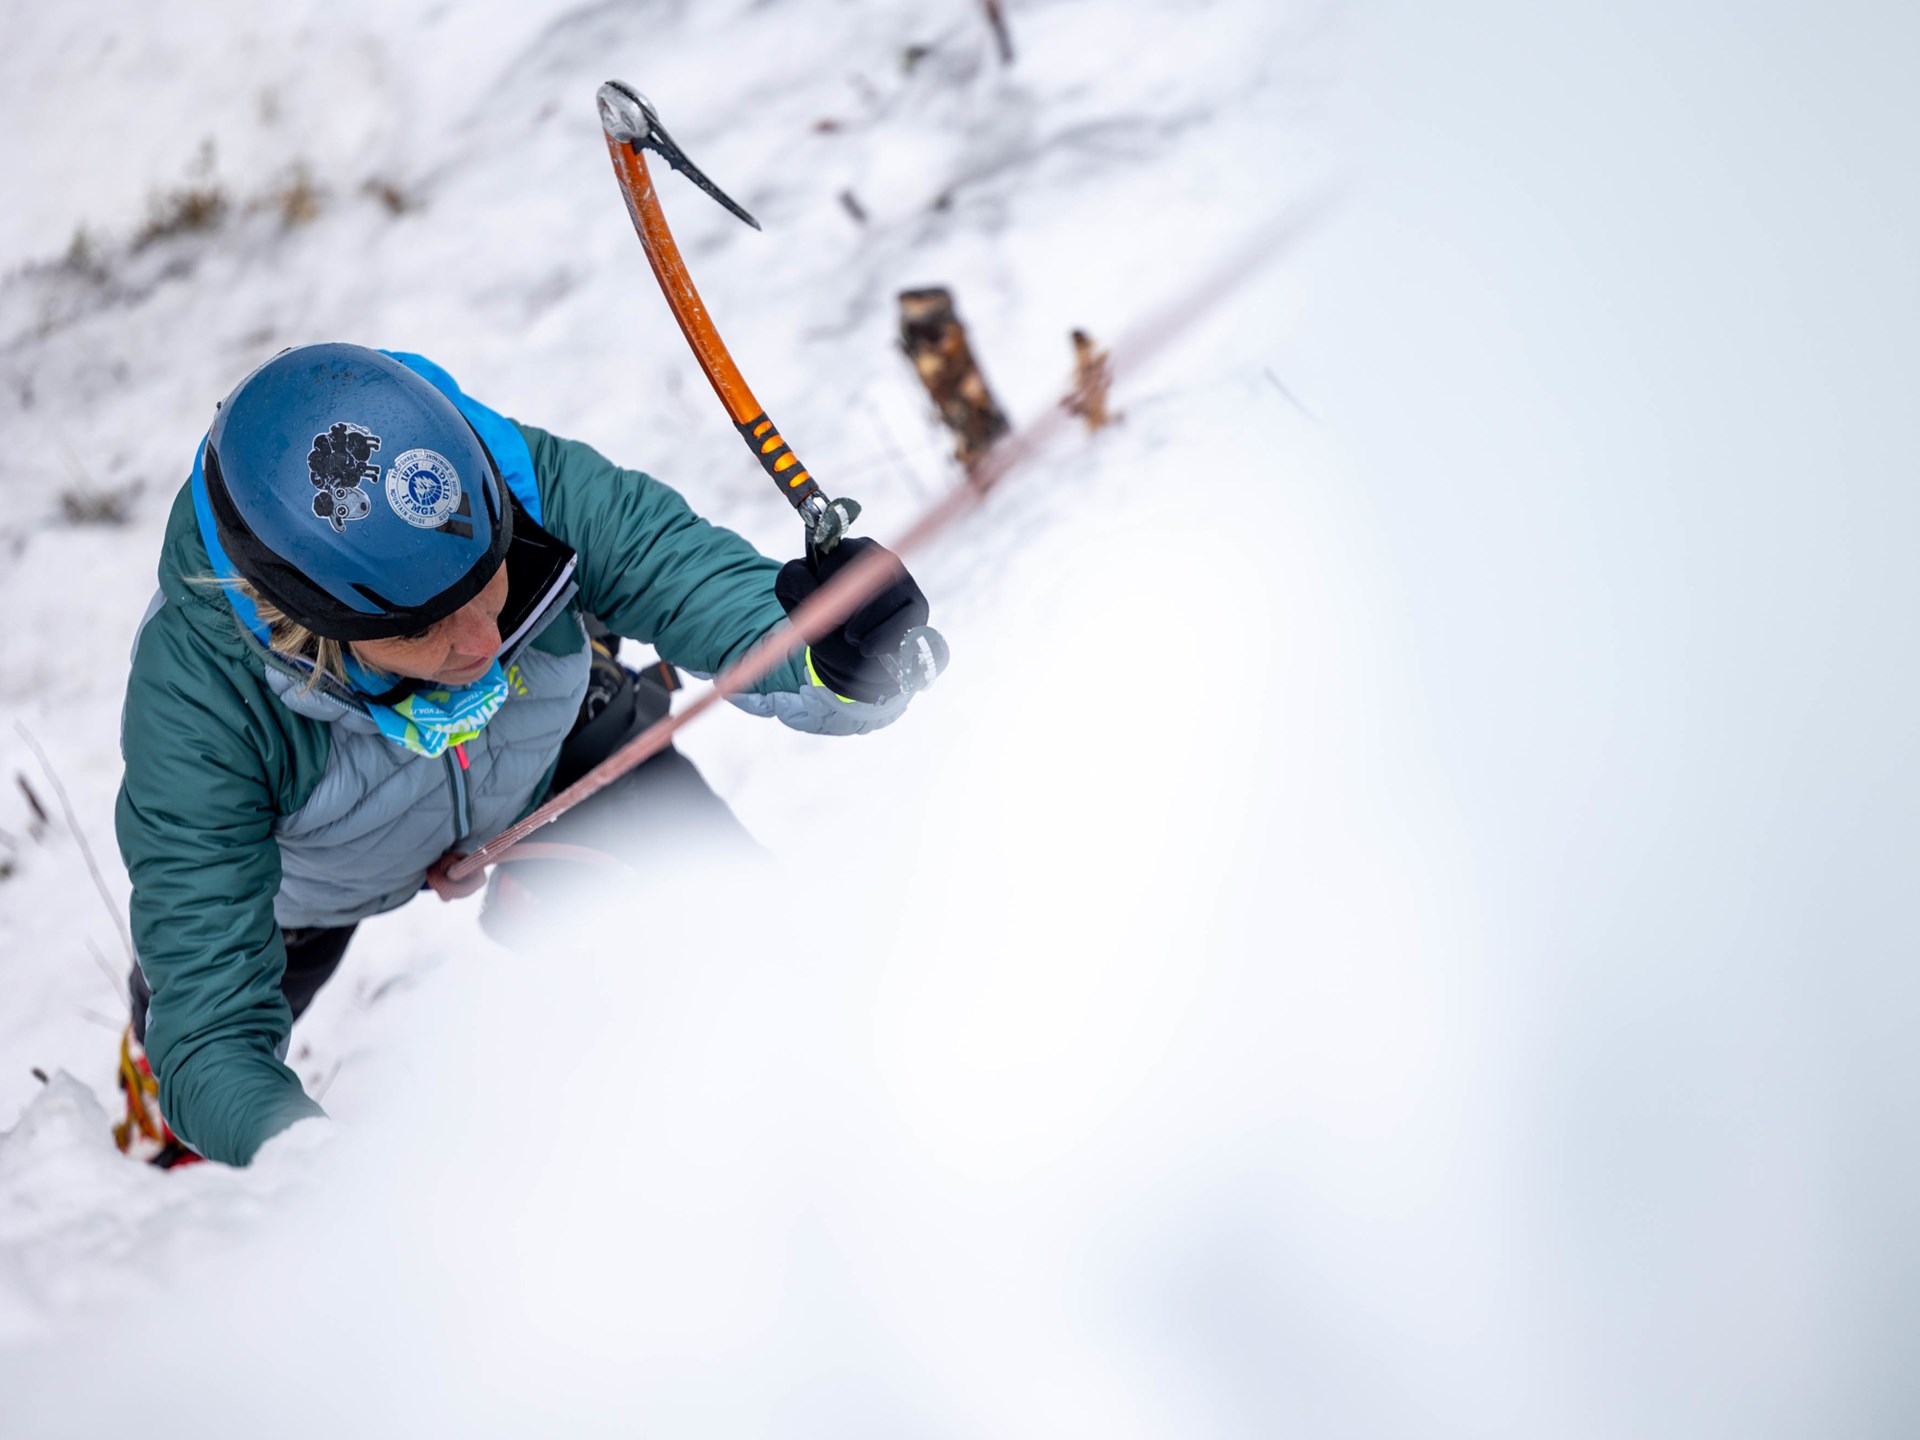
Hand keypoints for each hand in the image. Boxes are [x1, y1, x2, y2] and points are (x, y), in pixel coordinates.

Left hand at [775, 538, 931, 702]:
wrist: (850, 663)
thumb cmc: (826, 625)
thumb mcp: (796, 602)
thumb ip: (792, 579)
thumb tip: (807, 576)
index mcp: (849, 550)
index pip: (835, 554)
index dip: (824, 584)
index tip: (823, 603)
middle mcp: (881, 557)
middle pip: (863, 572)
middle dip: (845, 606)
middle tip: (836, 624)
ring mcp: (903, 579)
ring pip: (883, 596)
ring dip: (860, 626)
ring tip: (852, 638)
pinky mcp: (918, 605)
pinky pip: (902, 618)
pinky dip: (881, 638)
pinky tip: (869, 649)